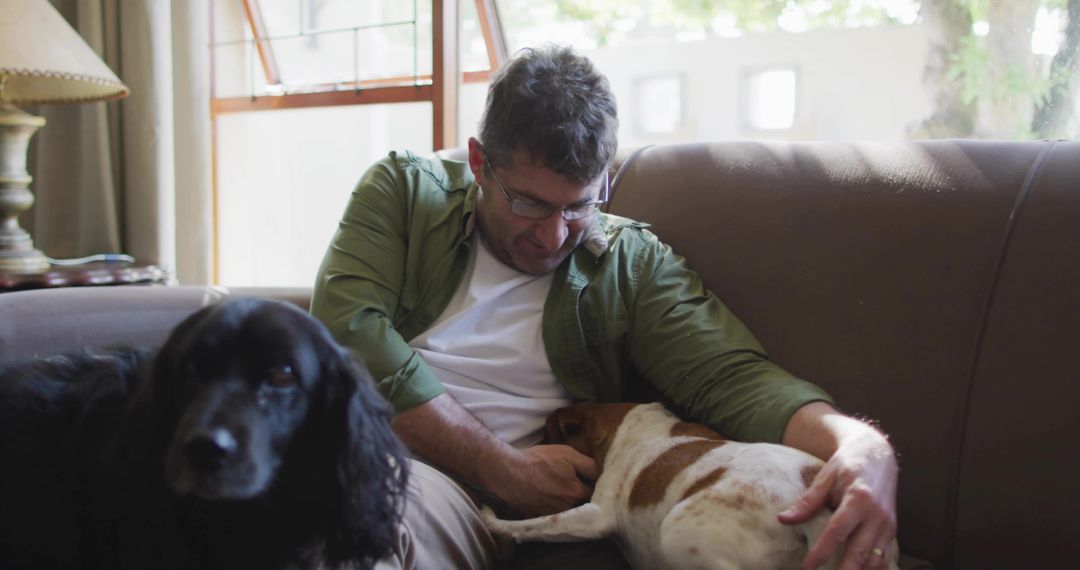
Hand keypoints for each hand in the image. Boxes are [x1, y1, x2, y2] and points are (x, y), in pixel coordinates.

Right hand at [487, 444, 597, 517]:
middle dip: (588, 498)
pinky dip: (559, 510)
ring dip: (574, 506)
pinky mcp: (541, 520)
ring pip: (572, 513)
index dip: (598, 487)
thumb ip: (589, 465)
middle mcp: (568, 509)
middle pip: (586, 507)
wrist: (507, 472)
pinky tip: (553, 500)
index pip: (599, 494)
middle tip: (584, 487)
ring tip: (566, 494)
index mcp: (577, 493)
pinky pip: (558, 518)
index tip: (595, 482)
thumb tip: (603, 473)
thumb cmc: (538, 460)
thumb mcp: (567, 454)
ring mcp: (554, 517)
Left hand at [778, 432, 897, 568]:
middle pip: (860, 552)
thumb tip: (783, 520)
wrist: (877, 455)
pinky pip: (884, 558)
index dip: (822, 552)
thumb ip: (807, 502)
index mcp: (859, 499)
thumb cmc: (847, 464)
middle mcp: (877, 515)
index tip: (808, 566)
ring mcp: (888, 525)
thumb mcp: (825, 477)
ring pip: (875, 560)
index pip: (838, 532)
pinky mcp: (892, 531)